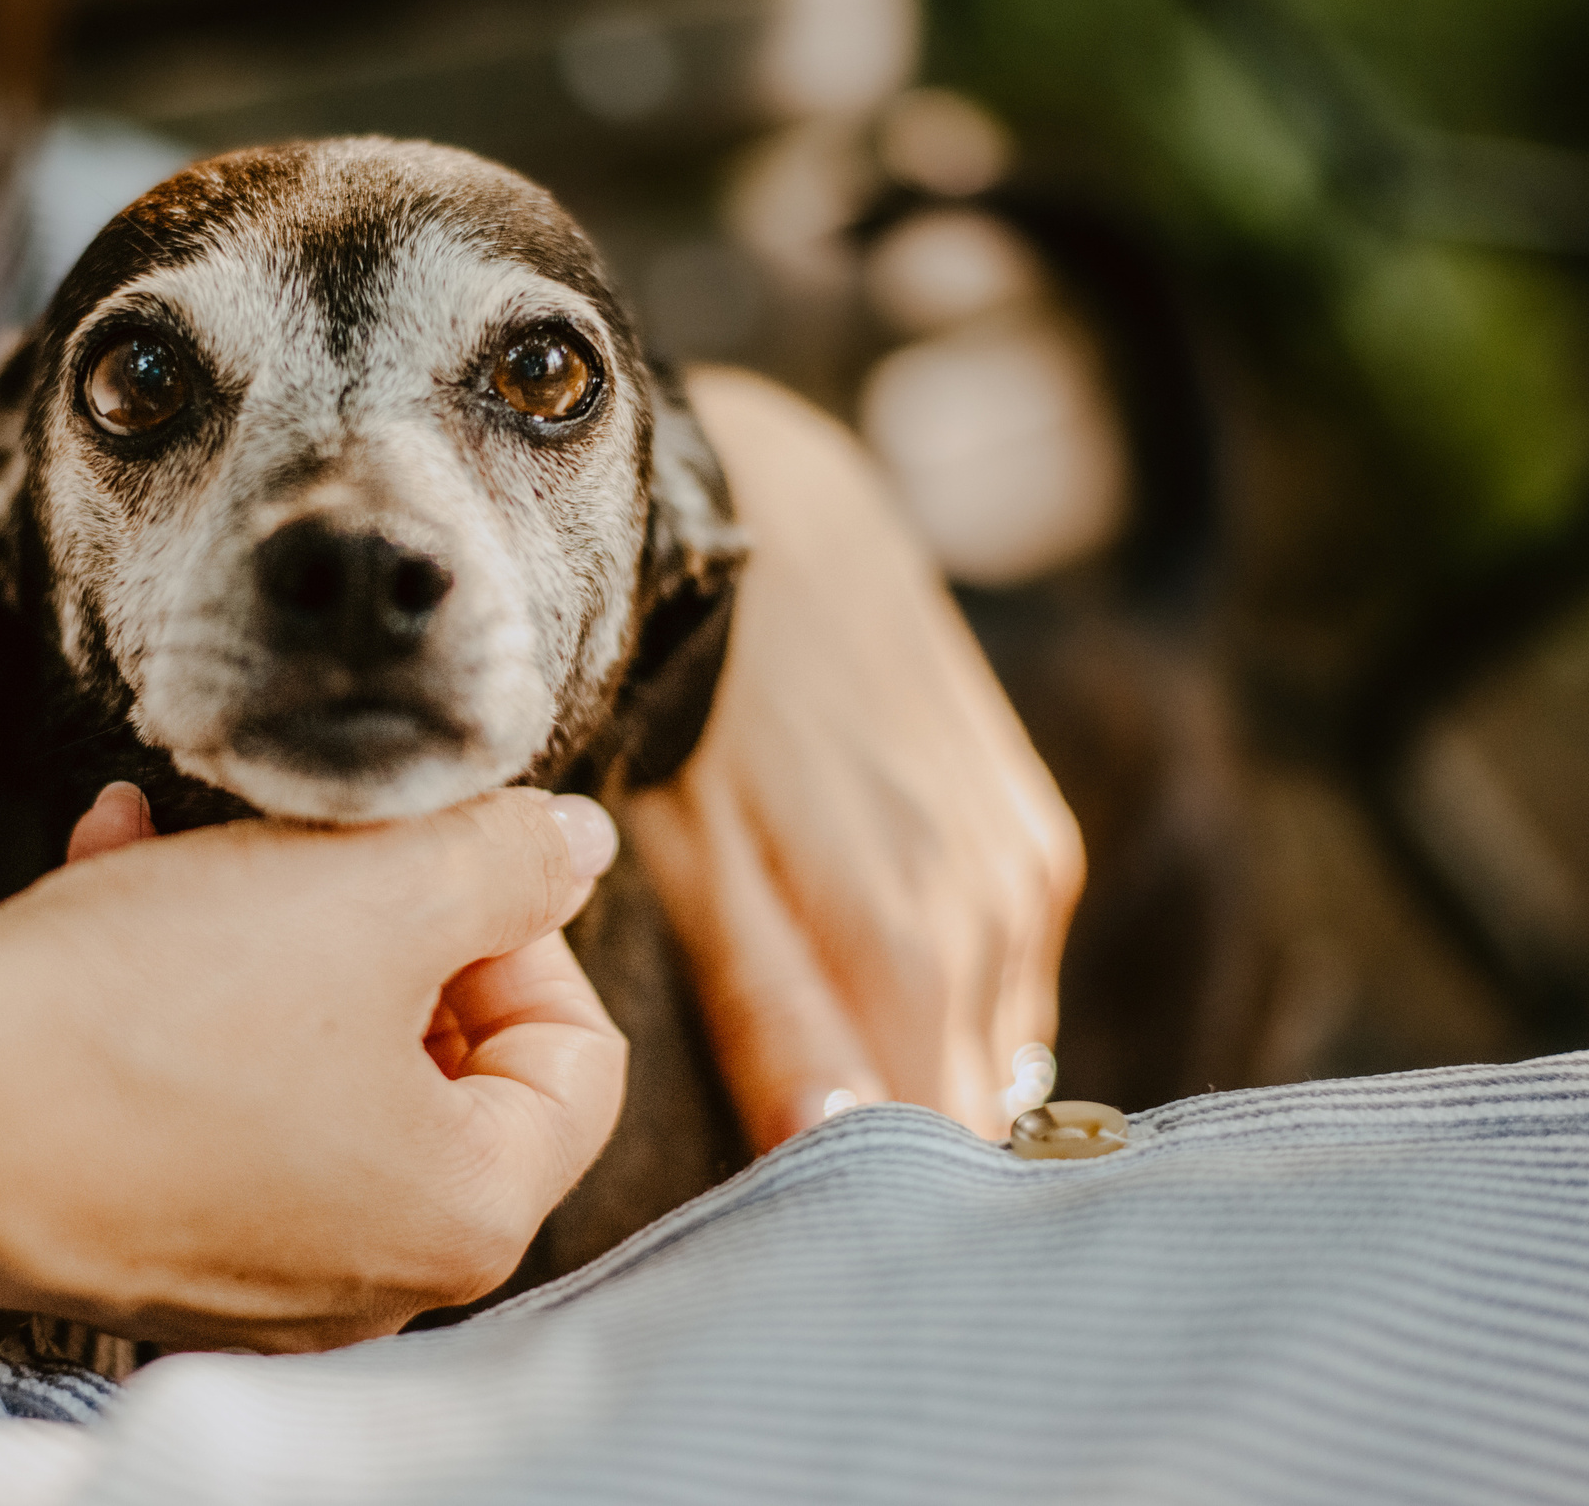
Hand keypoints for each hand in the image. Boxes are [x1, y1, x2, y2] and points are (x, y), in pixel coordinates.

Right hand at [0, 786, 627, 1351]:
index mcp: (463, 1216)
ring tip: (178, 840)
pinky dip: (177, 977)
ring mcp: (250, 1269)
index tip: (433, 854)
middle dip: (373, 915)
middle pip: (440, 1057)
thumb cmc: (154, 1012)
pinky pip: (207, 1088)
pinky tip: (109, 870)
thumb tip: (575, 845)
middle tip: (307, 841)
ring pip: (309, 1053)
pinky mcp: (142, 1233)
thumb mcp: (370, 889)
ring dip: (260, 923)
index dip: (522, 924)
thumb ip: (509, 859)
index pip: (577, 1057)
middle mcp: (370, 1277)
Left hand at [623, 370, 1083, 1146]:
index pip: (919, 1149)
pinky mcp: (1035, 831)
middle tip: (792, 1152)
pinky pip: (1008, 976)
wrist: (769, 506)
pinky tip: (872, 974)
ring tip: (825, 1063)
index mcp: (907, 947)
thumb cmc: (685, 690)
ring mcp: (1030, 874)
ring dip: (924, 1074)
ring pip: (994, 1048)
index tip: (789, 1214)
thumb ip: (772, 1007)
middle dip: (893, 1152)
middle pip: (969, 1114)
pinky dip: (947, 1003)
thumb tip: (830, 1149)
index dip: (854, 1196)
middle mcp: (996, 921)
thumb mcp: (689, 853)